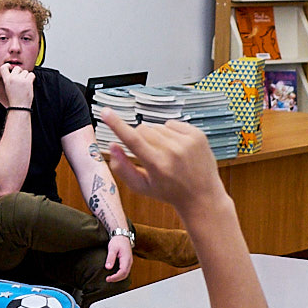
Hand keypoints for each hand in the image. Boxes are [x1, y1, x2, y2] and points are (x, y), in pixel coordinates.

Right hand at [0, 63, 35, 109]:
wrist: (19, 106)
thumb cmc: (14, 98)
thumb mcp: (8, 87)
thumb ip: (10, 78)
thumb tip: (17, 71)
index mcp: (6, 79)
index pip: (3, 67)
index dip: (7, 65)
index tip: (10, 67)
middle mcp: (13, 78)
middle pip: (17, 68)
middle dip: (20, 72)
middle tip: (21, 79)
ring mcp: (20, 79)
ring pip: (26, 71)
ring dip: (26, 76)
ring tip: (24, 84)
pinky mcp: (28, 82)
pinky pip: (32, 74)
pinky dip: (32, 78)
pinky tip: (29, 83)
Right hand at [100, 113, 224, 212]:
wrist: (202, 196)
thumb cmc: (169, 192)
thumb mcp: (141, 187)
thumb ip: (122, 168)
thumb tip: (112, 146)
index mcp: (157, 165)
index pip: (132, 140)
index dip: (117, 125)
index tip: (106, 112)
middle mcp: (173, 151)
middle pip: (142, 130)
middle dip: (140, 138)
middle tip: (148, 154)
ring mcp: (187, 142)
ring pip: (156, 126)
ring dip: (156, 137)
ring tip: (166, 154)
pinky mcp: (197, 135)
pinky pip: (172, 123)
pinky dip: (169, 132)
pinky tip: (175, 147)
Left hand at [103, 234, 132, 282]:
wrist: (122, 236)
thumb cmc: (117, 241)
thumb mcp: (112, 248)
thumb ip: (110, 258)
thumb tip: (108, 268)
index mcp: (126, 259)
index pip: (123, 272)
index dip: (115, 277)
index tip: (108, 279)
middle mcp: (129, 262)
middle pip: (125, 275)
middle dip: (116, 279)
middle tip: (107, 280)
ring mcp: (129, 262)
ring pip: (125, 274)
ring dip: (118, 278)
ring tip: (110, 278)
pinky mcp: (127, 262)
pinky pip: (125, 271)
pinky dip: (120, 275)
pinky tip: (114, 275)